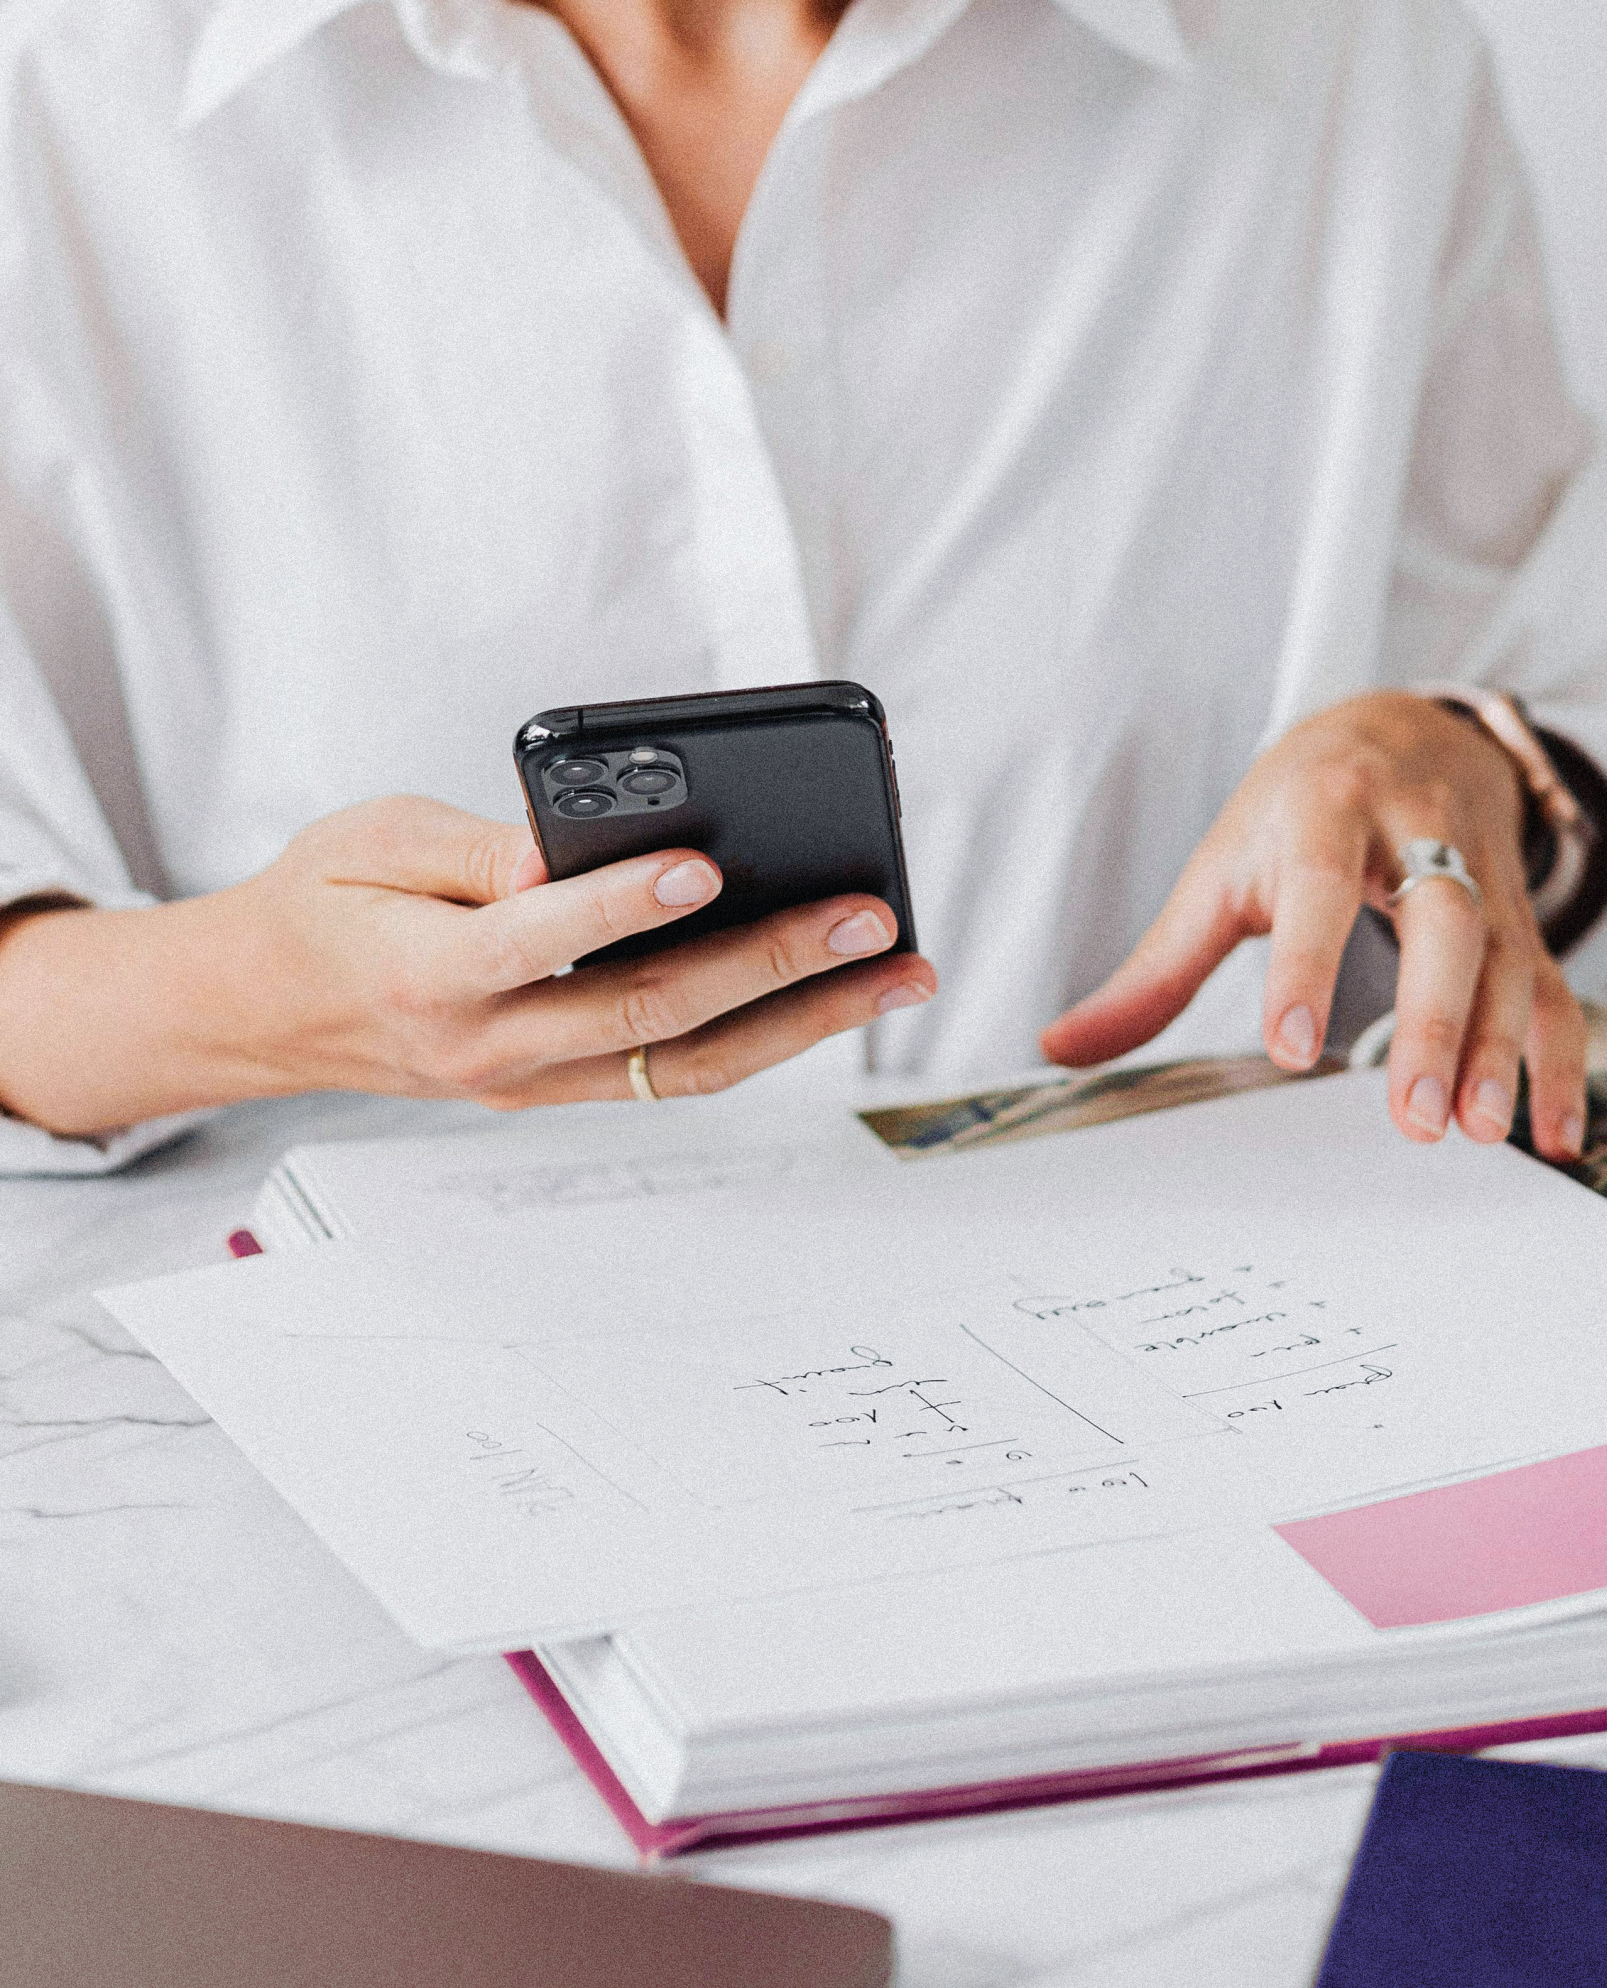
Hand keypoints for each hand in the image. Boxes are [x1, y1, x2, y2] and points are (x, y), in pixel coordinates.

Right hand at [0, 797, 935, 1134]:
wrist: (272, 1012)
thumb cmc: (325, 904)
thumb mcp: (369, 841)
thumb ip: (470, 848)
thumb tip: (562, 855)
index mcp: (430, 972)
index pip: (541, 939)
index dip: (624, 905)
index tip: (707, 864)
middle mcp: (490, 1046)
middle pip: (650, 1015)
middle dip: (774, 965)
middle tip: (870, 917)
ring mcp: (531, 1083)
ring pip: (685, 1066)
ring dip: (802, 1023)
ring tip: (895, 973)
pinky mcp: (560, 1089)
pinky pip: (673, 1073)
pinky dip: (761, 1038)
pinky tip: (833, 997)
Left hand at [1040, 692, 1586, 1159]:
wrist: (1407, 724)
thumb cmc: (1298, 808)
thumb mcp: (1221, 867)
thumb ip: (1153, 968)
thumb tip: (1062, 1047)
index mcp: (1327, 812)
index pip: (1322, 887)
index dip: (1307, 965)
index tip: (1290, 1048)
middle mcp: (1420, 834)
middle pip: (1443, 922)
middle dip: (1433, 1021)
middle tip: (1415, 1115)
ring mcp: (1483, 875)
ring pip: (1508, 959)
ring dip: (1499, 1050)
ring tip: (1476, 1130)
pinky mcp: (1523, 917)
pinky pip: (1555, 988)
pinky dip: (1557, 1061)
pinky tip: (1549, 1132)